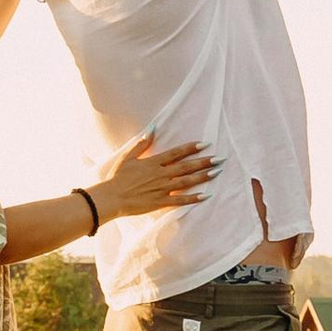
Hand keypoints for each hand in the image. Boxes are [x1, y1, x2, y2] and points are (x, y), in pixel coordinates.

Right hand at [91, 134, 216, 220]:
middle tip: (220, 159)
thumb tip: (152, 128)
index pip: (176, 153)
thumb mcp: (128, 157)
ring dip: (202, 177)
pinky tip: (205, 196)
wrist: (111, 198)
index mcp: (153, 163)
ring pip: (186, 182)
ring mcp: (162, 188)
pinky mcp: (160, 202)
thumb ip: (142, 144)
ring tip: (216, 172)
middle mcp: (160, 174)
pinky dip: (193, 198)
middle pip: (186, 166)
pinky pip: (180, 200)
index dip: (191, 148)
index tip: (205, 144)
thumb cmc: (118, 178)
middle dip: (204, 162)